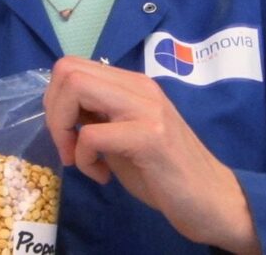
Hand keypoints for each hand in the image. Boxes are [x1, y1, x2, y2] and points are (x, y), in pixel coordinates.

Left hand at [43, 56, 259, 253]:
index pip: (72, 66)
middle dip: (53, 112)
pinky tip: (102, 176)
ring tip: (79, 158)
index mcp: (131, 84)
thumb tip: (58, 109)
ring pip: (76, 87)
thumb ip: (95, 117)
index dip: (54, 100)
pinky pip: (92, 134)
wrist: (212, 200)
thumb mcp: (121, 136)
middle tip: (67, 146)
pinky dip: (83, 159)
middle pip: (68, 70)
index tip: (65, 133)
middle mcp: (139, 87)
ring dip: (62, 128)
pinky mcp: (151, 137)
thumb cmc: (165, 172)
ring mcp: (147, 108)